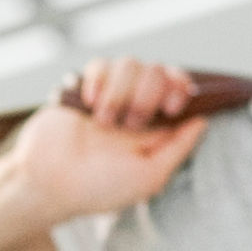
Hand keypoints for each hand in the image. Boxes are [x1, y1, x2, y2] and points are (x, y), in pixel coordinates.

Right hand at [3, 57, 207, 220]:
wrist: (48, 182)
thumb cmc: (99, 188)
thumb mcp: (149, 177)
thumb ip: (179, 148)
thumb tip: (203, 120)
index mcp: (155, 126)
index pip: (180, 88)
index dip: (181, 87)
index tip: (172, 107)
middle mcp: (134, 106)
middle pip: (158, 70)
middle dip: (149, 93)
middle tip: (132, 122)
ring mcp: (109, 95)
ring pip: (130, 63)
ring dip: (121, 92)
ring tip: (105, 121)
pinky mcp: (82, 88)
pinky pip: (100, 64)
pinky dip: (99, 81)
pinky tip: (91, 105)